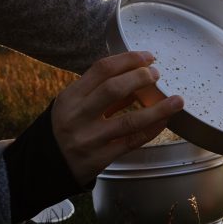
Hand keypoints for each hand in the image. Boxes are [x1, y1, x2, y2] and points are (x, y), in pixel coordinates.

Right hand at [51, 51, 183, 184]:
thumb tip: (139, 78)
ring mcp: (88, 139)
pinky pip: (131, 142)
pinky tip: (164, 121)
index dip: (128, 60)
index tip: (148, 56)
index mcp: (70, 97)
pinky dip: (151, 130)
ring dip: (157, 109)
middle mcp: (77, 116)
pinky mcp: (99, 159)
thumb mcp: (74, 105)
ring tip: (178, 101)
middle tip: (158, 74)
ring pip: (128, 121)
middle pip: (113, 89)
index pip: (101, 69)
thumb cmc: (66, 129)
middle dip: (140, 78)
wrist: (44, 167)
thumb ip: (102, 93)